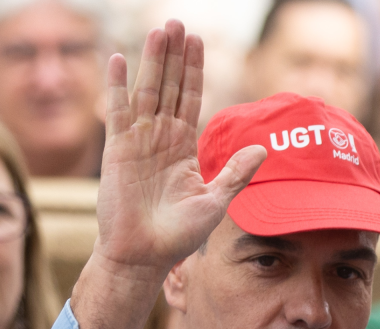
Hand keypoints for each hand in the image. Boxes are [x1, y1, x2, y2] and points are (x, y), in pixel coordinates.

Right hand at [95, 21, 264, 277]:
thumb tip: (263, 148)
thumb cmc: (177, 236)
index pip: (191, 97)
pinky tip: (116, 59)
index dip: (194, 69)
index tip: (197, 40)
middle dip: (174, 55)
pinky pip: (117, 111)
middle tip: (177, 22)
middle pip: (170, 86)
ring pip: (147, 91)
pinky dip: (116, 85)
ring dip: (152, 60)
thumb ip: (236, 174)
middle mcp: (160, 138)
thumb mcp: (215, 202)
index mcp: (183, 146)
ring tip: (159, 30)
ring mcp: (137, 142)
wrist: (143, 255)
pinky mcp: (117, 150)